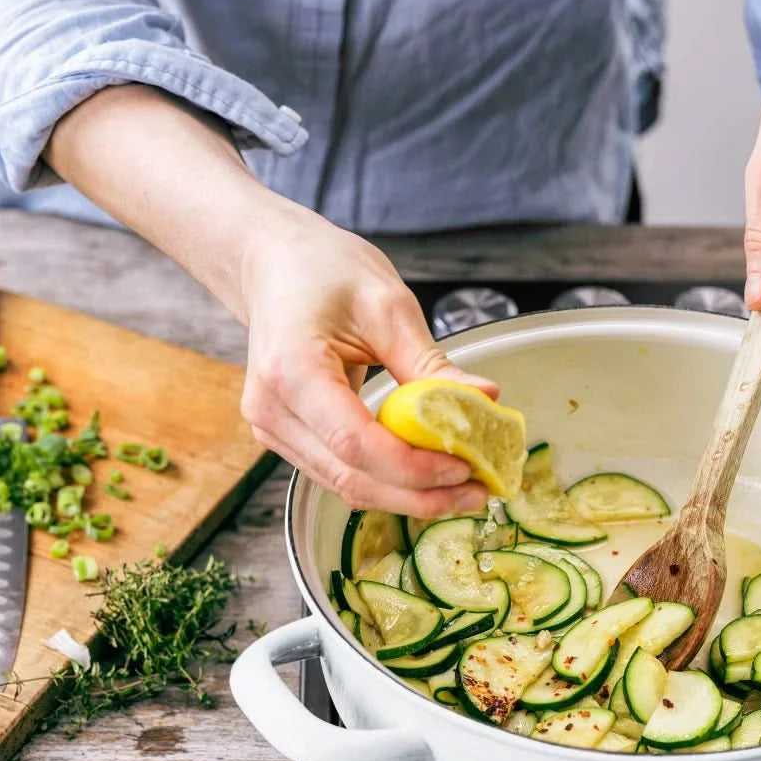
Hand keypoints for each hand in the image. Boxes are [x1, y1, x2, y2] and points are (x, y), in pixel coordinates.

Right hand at [238, 207, 496, 516]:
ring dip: (408, 495)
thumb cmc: (324, 271)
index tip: (465, 468)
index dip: (412, 467)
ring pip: (347, 485)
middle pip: (351, 476)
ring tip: (465, 488)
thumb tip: (487, 399)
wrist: (274, 265)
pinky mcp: (288, 437)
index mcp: (292, 369)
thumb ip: (431, 364)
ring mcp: (274, 429)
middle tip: (478, 492)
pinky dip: (388, 481)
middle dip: (420, 494)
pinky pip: (341, 472)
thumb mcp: (387, 305)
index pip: (354, 442)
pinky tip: (430, 476)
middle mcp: (273, 410)